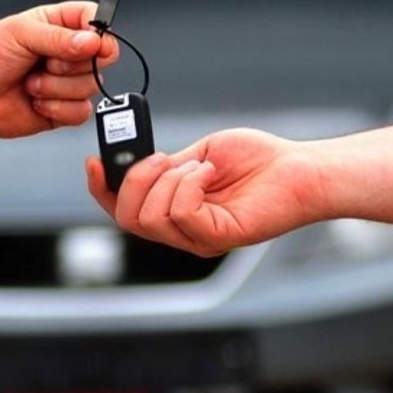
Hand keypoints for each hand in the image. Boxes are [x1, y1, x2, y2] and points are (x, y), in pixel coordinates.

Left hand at [0, 1, 117, 138]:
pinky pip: (81, 111)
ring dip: (56, 88)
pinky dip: (57, 108)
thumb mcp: (18, 35)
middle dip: (70, 64)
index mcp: (58, 24)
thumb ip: (58, 38)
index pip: (95, 19)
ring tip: (30, 84)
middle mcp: (68, 52)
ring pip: (91, 85)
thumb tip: (93, 42)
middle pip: (101, 57)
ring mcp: (68, 82)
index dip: (98, 32)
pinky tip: (36, 102)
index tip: (88, 42)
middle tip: (43, 63)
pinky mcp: (65, 109)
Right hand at [86, 128, 331, 256]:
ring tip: (200, 166)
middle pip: (127, 218)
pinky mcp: (217, 237)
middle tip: (165, 158)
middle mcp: (182, 231)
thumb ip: (165, 166)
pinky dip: (190, 183)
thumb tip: (138, 164)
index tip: (95, 162)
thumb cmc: (256, 160)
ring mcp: (198, 238)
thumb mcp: (197, 154)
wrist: (297, 168)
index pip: (122, 211)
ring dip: (169, 178)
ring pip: (150, 216)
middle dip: (135, 179)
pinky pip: (181, 212)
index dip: (101, 190)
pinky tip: (211, 172)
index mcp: (173, 210)